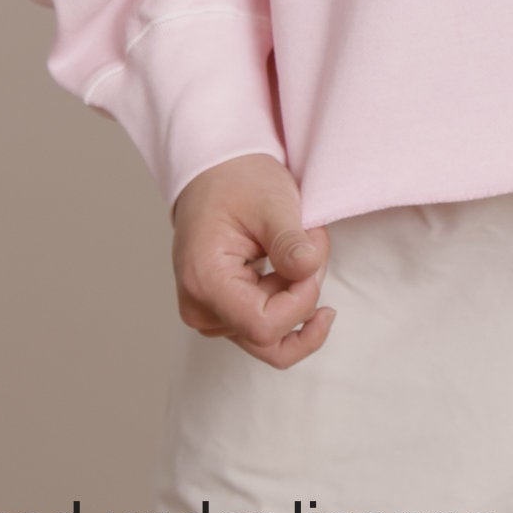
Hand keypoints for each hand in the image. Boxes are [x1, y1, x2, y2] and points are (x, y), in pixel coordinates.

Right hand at [170, 152, 334, 368]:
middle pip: (269, 338)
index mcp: (204, 280)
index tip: (313, 258)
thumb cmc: (239, 182)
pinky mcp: (222, 314)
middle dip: (303, 296)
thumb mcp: (272, 201)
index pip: (263, 326)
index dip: (300, 301)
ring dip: (297, 293)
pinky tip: (292, 264)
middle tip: (312, 245)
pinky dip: (287, 297)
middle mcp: (200, 309)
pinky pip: (266, 325)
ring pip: (272, 333)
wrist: (215, 174)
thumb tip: (309, 271)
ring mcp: (209, 316)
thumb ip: (290, 241)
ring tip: (298, 245)